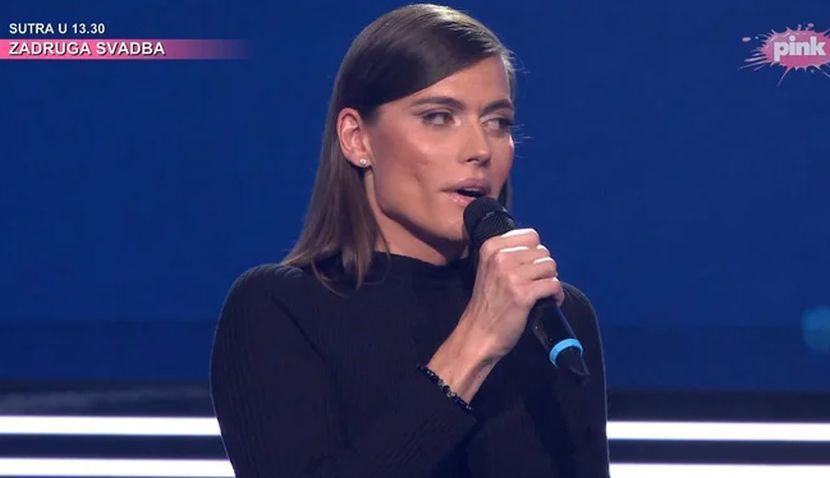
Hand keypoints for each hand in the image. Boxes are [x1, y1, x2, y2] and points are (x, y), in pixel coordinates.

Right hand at [460, 228, 562, 360]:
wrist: (478, 334)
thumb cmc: (487, 304)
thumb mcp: (489, 269)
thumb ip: (509, 254)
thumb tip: (538, 248)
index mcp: (491, 247)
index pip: (531, 236)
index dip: (535, 253)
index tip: (530, 268)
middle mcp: (500, 258)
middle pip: (543, 251)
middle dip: (543, 268)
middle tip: (536, 283)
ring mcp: (511, 275)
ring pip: (550, 266)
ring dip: (550, 281)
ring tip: (542, 292)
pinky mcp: (523, 294)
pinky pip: (554, 285)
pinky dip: (556, 295)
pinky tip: (549, 301)